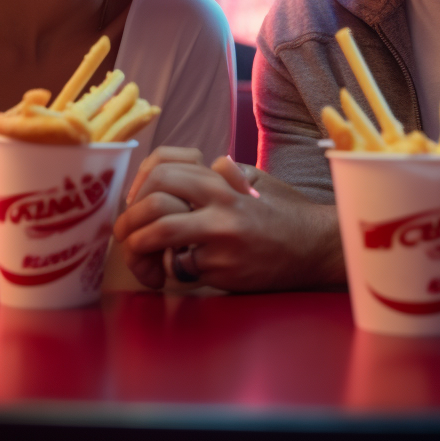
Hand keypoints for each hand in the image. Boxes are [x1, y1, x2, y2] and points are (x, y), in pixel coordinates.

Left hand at [113, 150, 343, 292]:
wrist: (315, 247)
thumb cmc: (283, 212)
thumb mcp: (254, 180)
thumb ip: (223, 173)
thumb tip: (194, 169)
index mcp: (221, 180)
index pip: (163, 168)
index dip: (139, 184)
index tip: (134, 200)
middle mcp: (219, 204)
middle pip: (154, 199)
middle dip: (129, 218)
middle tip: (124, 232)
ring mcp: (219, 238)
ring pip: (159, 233)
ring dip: (136, 246)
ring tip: (136, 253)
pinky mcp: (222, 269)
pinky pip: (180, 266)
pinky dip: (169, 269)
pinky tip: (169, 272)